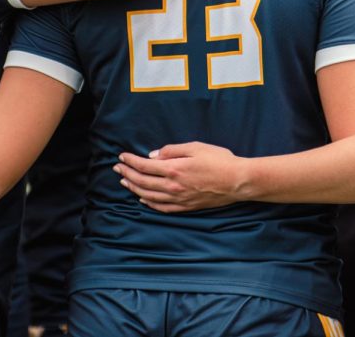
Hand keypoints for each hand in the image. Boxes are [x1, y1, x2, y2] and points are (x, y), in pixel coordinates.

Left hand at [114, 142, 246, 212]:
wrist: (237, 181)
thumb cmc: (219, 160)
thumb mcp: (196, 147)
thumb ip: (173, 150)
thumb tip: (153, 155)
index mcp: (174, 169)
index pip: (144, 166)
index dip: (131, 161)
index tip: (122, 156)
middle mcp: (173, 186)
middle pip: (142, 181)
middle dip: (127, 173)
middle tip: (117, 168)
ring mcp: (178, 198)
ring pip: (148, 195)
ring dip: (134, 188)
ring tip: (125, 182)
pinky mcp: (186, 206)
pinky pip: (161, 207)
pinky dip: (149, 203)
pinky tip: (143, 199)